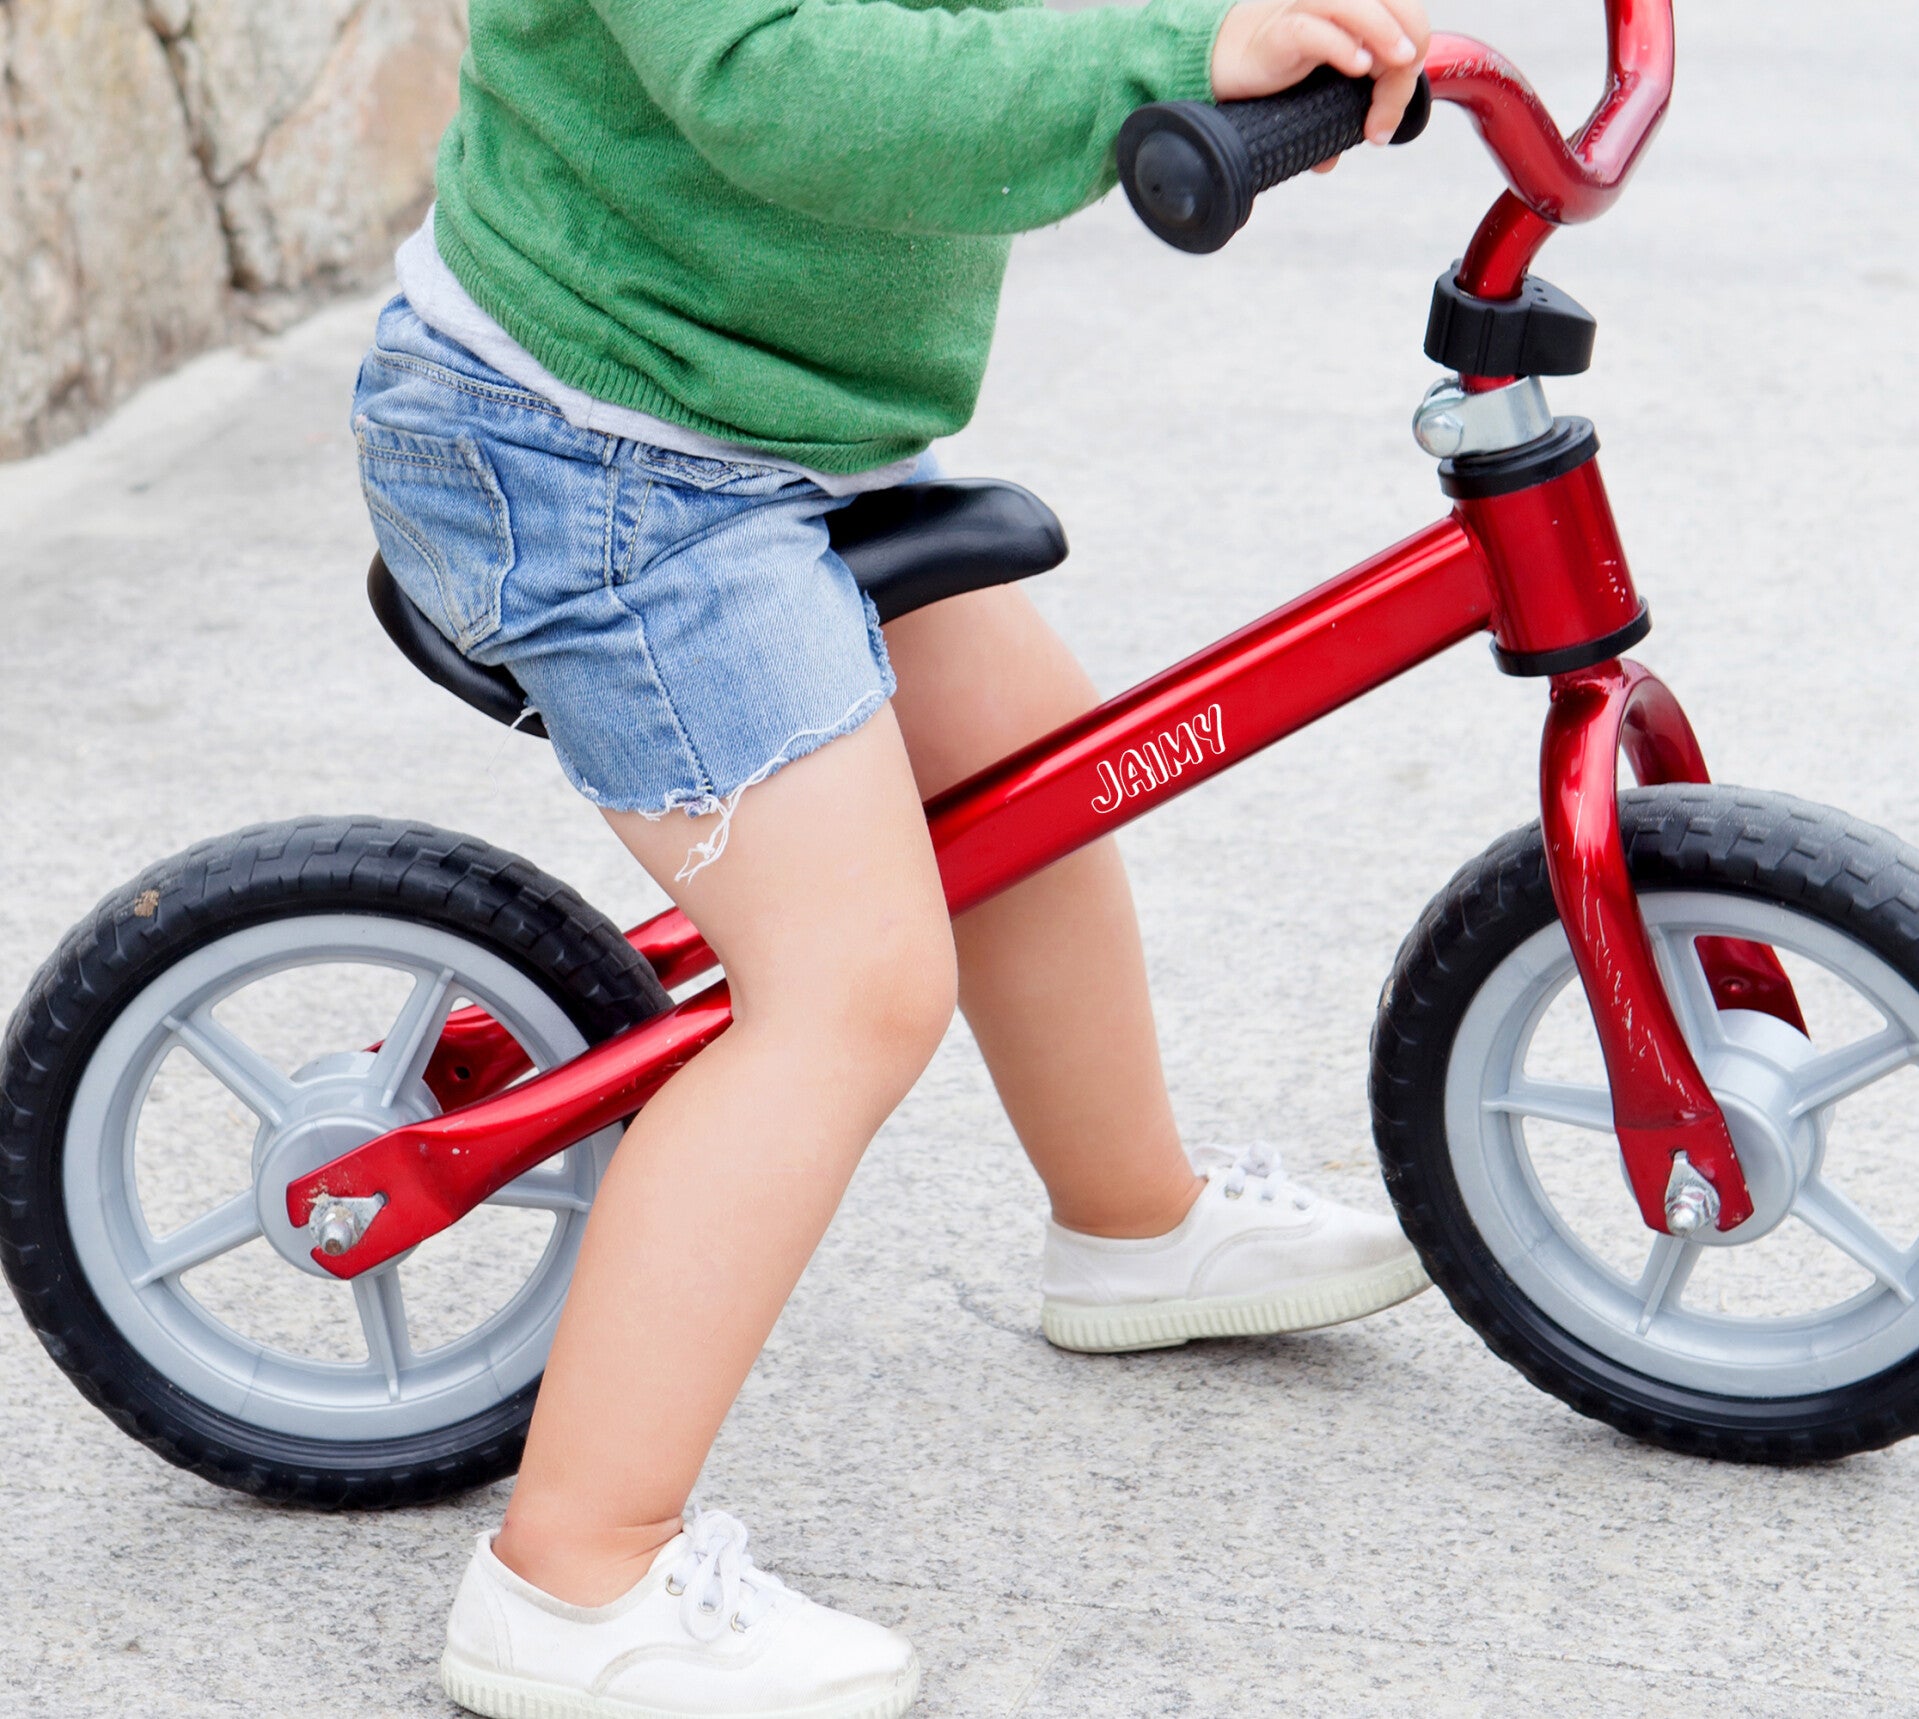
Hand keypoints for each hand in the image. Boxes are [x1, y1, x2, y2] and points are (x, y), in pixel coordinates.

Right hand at [1211, 0, 1430, 166]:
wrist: (1227, 59)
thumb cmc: (1281, 66)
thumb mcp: (1327, 86)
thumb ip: (1353, 104)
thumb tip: (1366, 139)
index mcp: (1361, 6)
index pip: (1410, 21)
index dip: (1416, 63)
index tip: (1386, 119)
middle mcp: (1341, 1)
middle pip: (1400, 9)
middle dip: (1407, 58)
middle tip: (1384, 114)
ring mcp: (1312, 8)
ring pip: (1365, 8)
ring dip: (1389, 38)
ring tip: (1398, 69)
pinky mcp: (1284, 29)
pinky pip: (1321, 30)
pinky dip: (1345, 47)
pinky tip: (1358, 67)